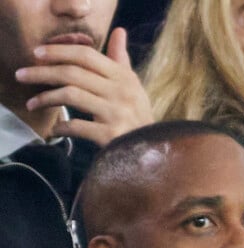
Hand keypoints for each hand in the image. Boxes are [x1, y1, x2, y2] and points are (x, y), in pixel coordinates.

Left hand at [15, 28, 153, 145]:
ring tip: (32, 103)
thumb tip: (119, 32)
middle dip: (42, 73)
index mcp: (122, 77)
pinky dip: (61, 128)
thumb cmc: (139, 119)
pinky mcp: (110, 136)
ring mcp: (115, 114)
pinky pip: (77, 126)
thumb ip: (121, 60)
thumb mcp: (133, 87)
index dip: (58, 51)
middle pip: (73, 73)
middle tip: (22, 75)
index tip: (37, 54)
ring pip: (71, 95)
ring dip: (46, 98)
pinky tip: (53, 130)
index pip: (86, 56)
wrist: (154, 153)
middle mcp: (120, 92)